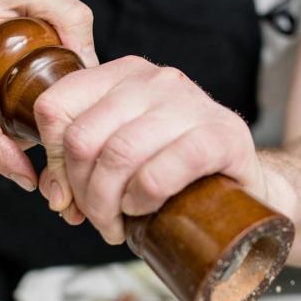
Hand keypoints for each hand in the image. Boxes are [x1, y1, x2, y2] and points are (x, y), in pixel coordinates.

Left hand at [32, 56, 266, 243]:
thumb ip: (79, 165)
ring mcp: (191, 102)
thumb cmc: (175, 172)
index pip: (55, 106)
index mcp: (122, 75)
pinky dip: (143, 198)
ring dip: (108, 204)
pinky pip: (161, 170)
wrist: (246, 185)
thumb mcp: (119, 157)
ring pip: (118, 154)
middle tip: (97, 219)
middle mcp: (155, 79)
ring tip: (117, 225)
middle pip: (83, 137)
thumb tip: (54, 195)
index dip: (53, 160)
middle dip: (82, 192)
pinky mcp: (223, 134)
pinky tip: (145, 209)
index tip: (67, 193)